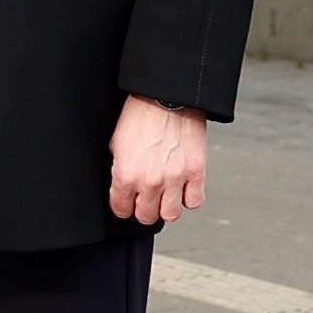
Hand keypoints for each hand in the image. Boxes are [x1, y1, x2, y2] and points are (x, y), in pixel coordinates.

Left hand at [107, 94, 207, 225]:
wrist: (166, 96)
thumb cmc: (140, 114)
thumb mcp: (117, 142)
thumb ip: (120, 168)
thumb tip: (122, 184)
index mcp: (126, 174)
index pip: (120, 208)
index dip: (121, 205)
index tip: (125, 202)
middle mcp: (150, 181)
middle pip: (146, 216)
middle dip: (142, 209)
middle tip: (144, 199)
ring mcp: (175, 178)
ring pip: (171, 215)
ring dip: (166, 207)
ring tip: (164, 197)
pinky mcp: (196, 172)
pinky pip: (194, 201)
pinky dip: (188, 198)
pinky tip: (182, 189)